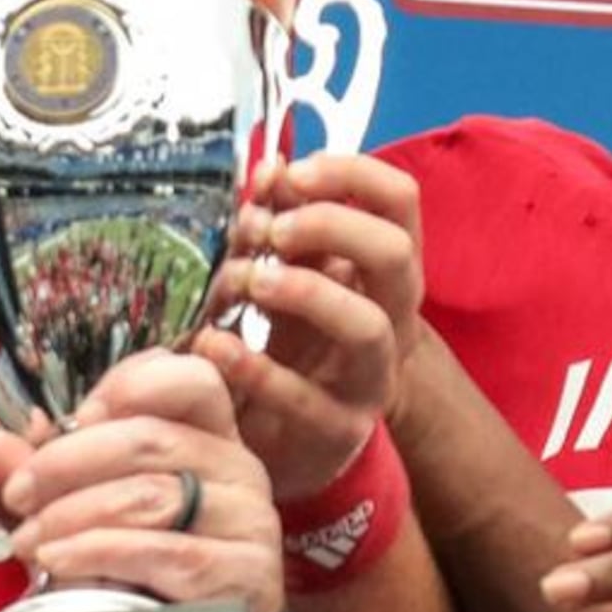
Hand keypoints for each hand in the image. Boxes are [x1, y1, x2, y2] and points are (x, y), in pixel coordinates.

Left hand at [0, 351, 287, 611]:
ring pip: (150, 496)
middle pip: (150, 438)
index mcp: (209, 437)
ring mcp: (249, 522)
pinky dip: (99, 553)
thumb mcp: (88, 515)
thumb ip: (46, 479)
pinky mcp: (246, 575)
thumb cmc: (142, 573)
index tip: (74, 416)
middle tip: (19, 493)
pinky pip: (165, 553)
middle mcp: (239, 469)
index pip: (190, 379)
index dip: (129, 383)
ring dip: (72, 515)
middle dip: (66, 462)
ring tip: (28, 540)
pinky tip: (58, 562)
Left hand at [201, 153, 426, 501]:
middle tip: (271, 231)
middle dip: (331, 227)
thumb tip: (268, 168)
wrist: (293, 443)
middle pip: (394, 254)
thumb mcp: (288, 277)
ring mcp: (371, 378)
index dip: (352, 174)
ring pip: (366, 327)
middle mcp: (393, 320)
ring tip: (248, 282)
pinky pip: (305, 398)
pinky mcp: (337, 430)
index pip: (399, 201)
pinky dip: (254, 366)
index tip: (293, 173)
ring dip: (305, 293)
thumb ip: (279, 223)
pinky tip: (212, 344)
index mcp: (384, 272)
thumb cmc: (294, 346)